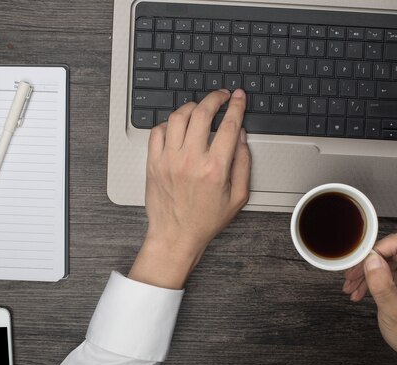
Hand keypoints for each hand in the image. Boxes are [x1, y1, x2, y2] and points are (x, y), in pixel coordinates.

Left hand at [129, 89, 250, 288]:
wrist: (175, 236)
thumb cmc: (206, 220)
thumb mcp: (238, 197)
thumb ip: (243, 164)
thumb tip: (241, 136)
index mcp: (215, 169)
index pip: (228, 125)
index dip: (235, 106)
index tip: (238, 97)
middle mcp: (190, 161)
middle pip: (202, 113)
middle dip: (214, 98)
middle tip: (220, 96)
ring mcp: (168, 160)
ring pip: (178, 117)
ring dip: (192, 107)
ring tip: (199, 109)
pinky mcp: (153, 163)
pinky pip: (158, 130)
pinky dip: (169, 123)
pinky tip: (178, 127)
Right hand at [343, 232, 396, 364]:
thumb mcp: (392, 311)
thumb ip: (381, 283)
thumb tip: (370, 258)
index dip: (376, 250)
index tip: (359, 265)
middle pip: (393, 250)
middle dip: (369, 263)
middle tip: (350, 279)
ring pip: (390, 259)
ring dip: (370, 272)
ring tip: (353, 289)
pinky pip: (393, 269)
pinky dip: (377, 278)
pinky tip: (363, 291)